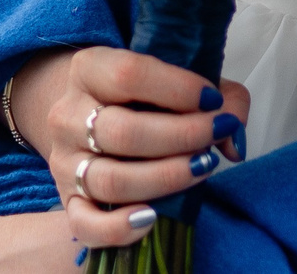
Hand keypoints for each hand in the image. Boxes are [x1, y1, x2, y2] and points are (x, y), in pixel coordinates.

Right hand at [7, 45, 249, 249]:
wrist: (91, 115)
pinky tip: (152, 217)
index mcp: (89, 69)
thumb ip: (220, 96)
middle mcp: (68, 114)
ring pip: (112, 180)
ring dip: (166, 178)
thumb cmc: (144, 95)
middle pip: (123, 132)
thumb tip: (233, 138)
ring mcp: (64, 161)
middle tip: (215, 133)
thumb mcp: (178, 78)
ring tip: (201, 167)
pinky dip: (119, 227)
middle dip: (181, 136)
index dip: (178, 89)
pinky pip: (86, 224)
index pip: (128, 74)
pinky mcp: (68, 199)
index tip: (212, 101)